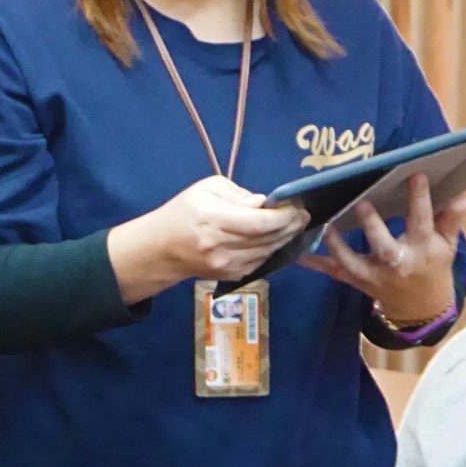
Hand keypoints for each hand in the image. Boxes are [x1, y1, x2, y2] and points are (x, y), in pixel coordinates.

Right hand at [134, 176, 308, 284]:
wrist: (161, 248)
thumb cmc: (183, 212)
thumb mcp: (205, 189)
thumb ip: (237, 194)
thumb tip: (262, 204)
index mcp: (212, 220)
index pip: (257, 222)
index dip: (282, 217)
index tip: (296, 208)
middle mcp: (219, 246)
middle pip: (266, 238)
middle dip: (290, 226)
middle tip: (304, 216)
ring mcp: (225, 265)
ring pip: (266, 252)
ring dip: (284, 239)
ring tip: (294, 226)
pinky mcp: (229, 276)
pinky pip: (259, 262)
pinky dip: (271, 250)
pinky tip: (277, 239)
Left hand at [300, 172, 465, 324]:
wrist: (422, 311)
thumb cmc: (434, 269)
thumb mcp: (447, 247)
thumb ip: (450, 222)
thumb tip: (463, 199)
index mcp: (422, 251)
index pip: (422, 222)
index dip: (419, 199)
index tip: (414, 175)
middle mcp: (398, 264)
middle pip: (384, 247)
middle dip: (373, 226)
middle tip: (362, 203)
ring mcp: (376, 276)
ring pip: (355, 264)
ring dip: (339, 247)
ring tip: (327, 227)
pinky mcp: (360, 282)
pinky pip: (336, 273)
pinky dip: (318, 264)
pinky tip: (299, 255)